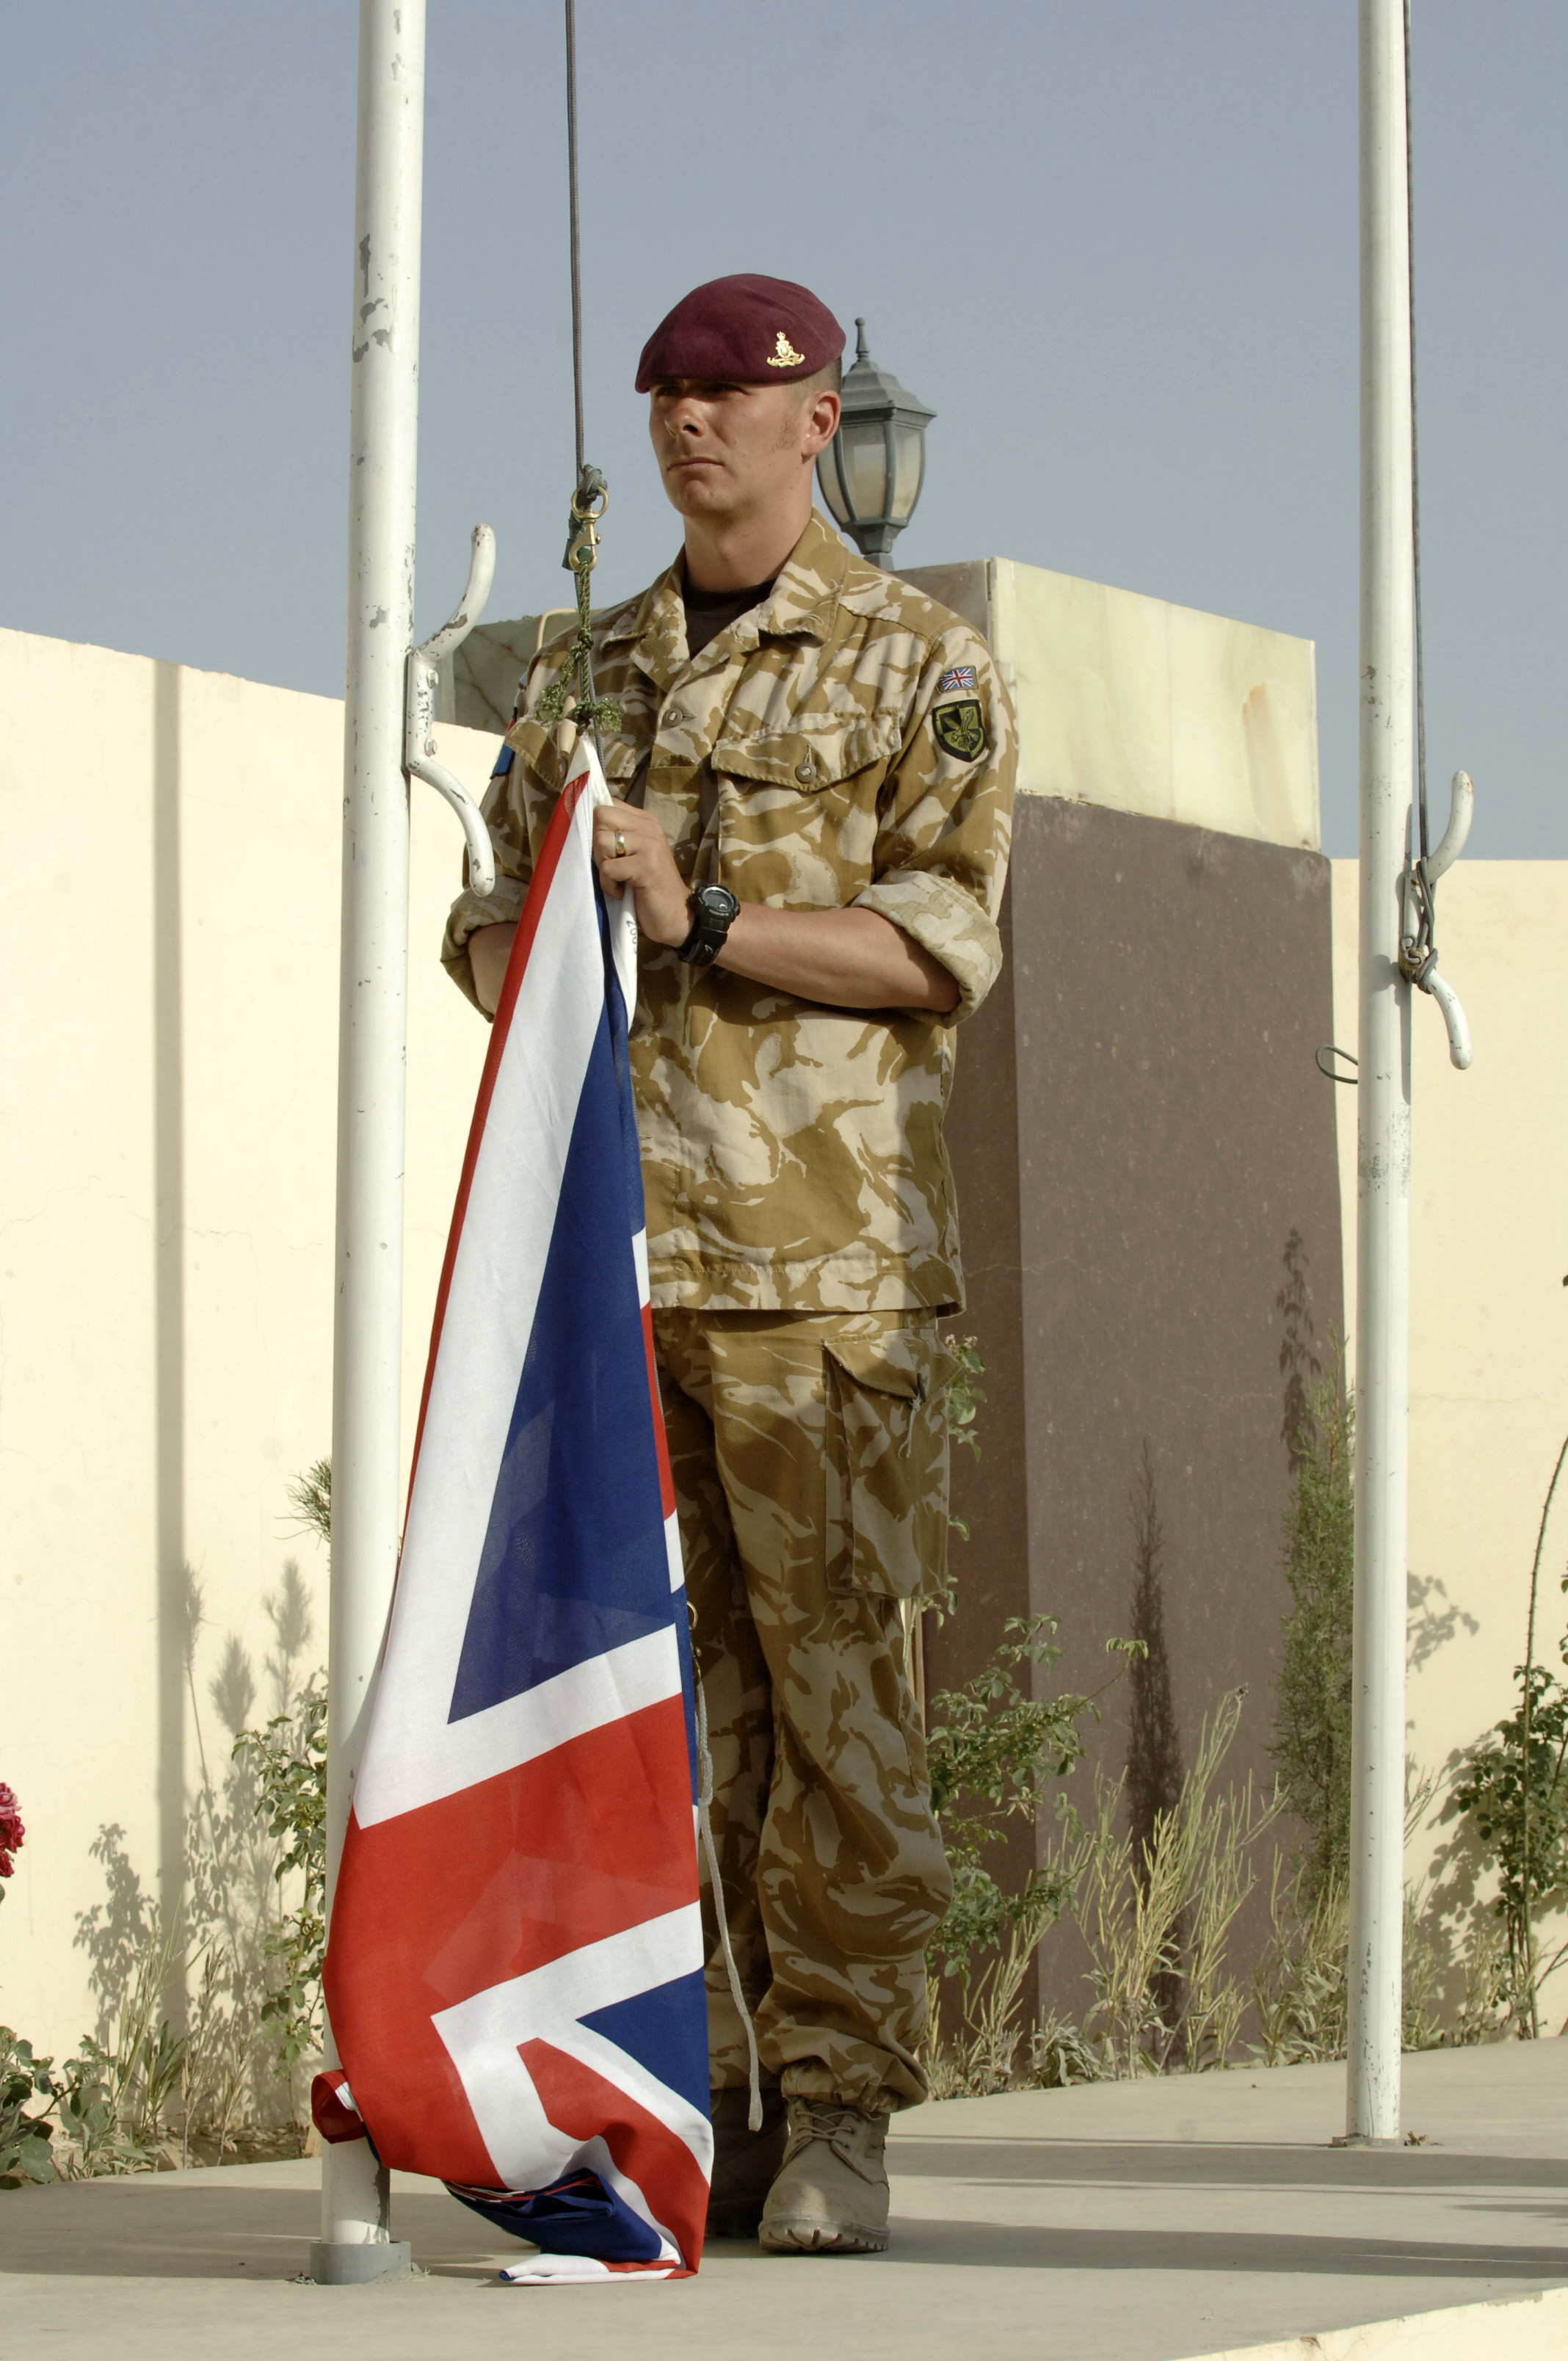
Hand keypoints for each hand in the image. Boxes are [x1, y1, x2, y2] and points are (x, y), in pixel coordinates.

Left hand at [592, 800, 691, 947]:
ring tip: (617, 879)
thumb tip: (585, 826)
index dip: (597, 826)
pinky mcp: (646, 866)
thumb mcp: (635, 854)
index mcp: (646, 821)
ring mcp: (649, 845)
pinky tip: (622, 892)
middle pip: (601, 815)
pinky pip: (608, 868)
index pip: (607, 804)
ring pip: (601, 841)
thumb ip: (619, 836)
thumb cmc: (650, 887)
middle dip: (597, 843)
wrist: (676, 915)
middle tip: (611, 864)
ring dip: (602, 865)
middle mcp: (649, 827)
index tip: (605, 850)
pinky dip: (608, 885)